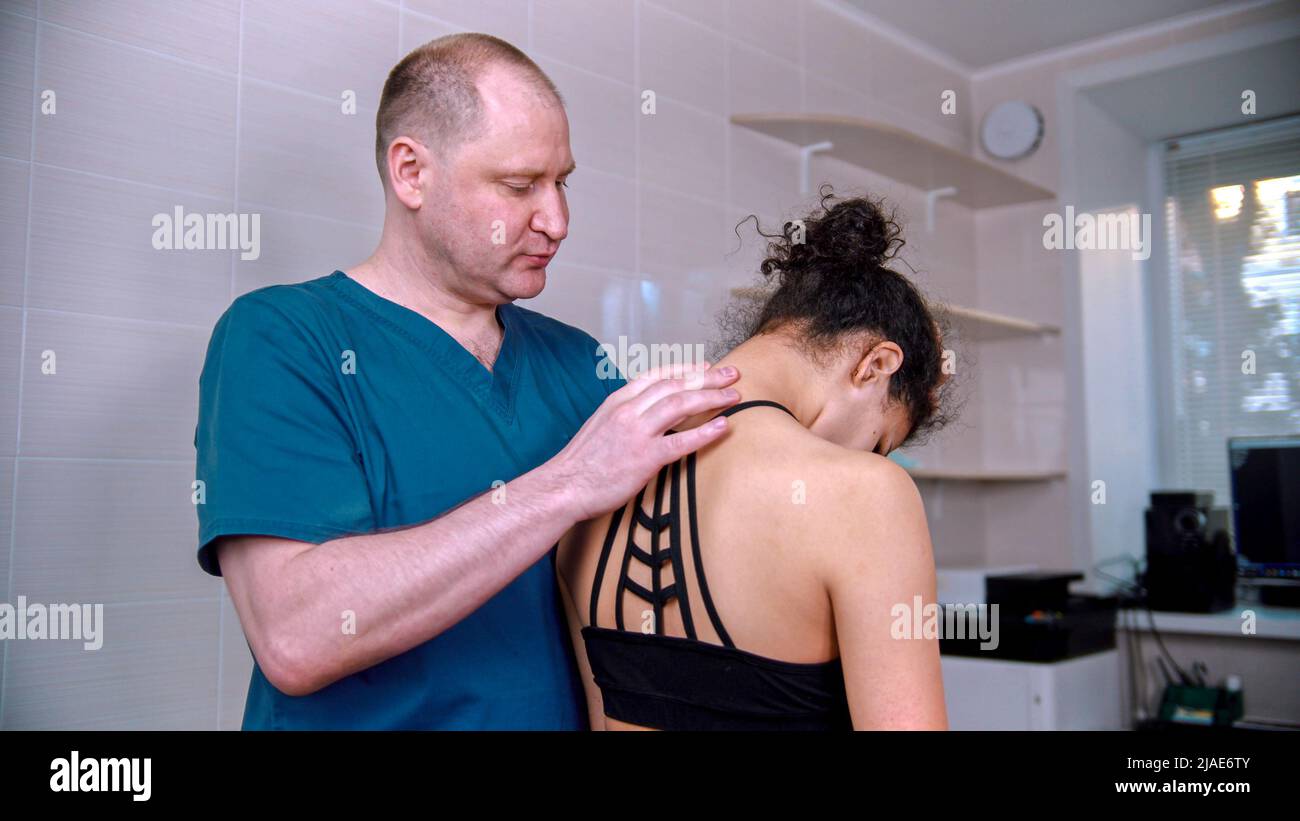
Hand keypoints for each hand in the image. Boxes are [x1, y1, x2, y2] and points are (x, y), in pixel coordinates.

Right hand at [547, 361, 740, 521]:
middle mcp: (628, 411)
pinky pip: (681, 441)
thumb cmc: (581, 463)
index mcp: (617, 401)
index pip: (657, 375)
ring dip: (712, 398)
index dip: (685, 368)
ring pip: (681, 405)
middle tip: (732, 374)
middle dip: (707, 378)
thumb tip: (645, 414)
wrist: (564, 486)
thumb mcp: (600, 426)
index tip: (705, 367)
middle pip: (675, 385)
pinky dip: (706, 432)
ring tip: (734, 396)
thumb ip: (624, 416)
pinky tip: (724, 427)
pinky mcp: (645, 458)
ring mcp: (637, 433)